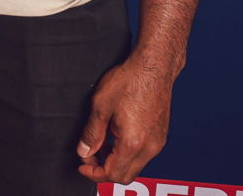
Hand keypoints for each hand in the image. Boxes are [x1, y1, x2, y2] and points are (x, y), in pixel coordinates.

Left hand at [76, 54, 174, 183]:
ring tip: (100, 143)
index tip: (82, 165)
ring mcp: (158, 143)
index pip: (112, 174)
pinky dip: (126, 153)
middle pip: (125, 176)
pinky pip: (142, 155)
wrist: (153, 67)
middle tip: (89, 156)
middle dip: (104, 170)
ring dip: (115, 161)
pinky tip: (115, 136)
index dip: (94, 173)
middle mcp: (150, 147)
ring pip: (134, 166)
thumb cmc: (130, 80)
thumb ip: (92, 133)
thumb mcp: (100, 105)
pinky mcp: (160, 136)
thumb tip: (84, 151)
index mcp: (133, 143)